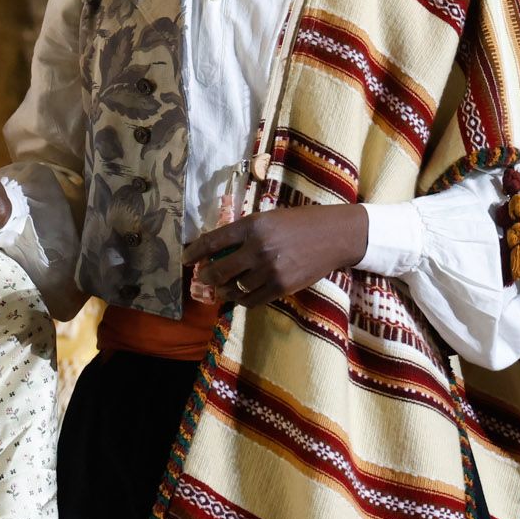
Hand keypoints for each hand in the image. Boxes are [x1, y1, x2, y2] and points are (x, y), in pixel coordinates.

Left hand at [182, 204, 368, 307]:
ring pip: (234, 288)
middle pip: (219, 270)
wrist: (335, 236)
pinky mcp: (281, 286)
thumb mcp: (268, 218)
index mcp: (252, 225)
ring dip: (223, 291)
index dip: (194, 252)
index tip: (184, 259)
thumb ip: (243, 233)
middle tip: (202, 278)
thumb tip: (216, 249)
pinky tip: (239, 295)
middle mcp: (258, 248)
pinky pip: (252, 300)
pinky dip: (241, 300)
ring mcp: (269, 270)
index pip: (212, 241)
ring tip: (221, 289)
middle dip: (205, 277)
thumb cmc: (299, 223)